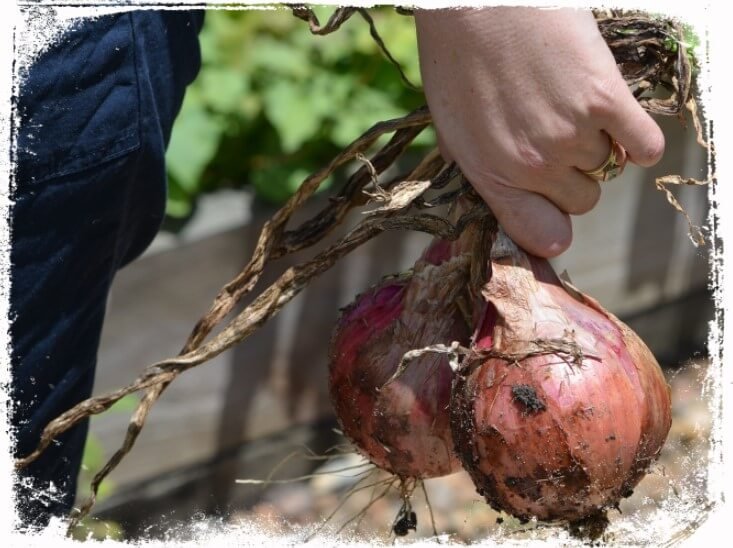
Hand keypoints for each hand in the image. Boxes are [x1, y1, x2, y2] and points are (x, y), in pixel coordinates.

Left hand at [415, 7, 664, 256]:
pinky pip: (645, 145)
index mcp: (490, 175)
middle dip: (574, 177)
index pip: (540, 234)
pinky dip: (639, 139)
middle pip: (583, 201)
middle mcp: (532, 165)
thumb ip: (478, 168)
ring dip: (598, 142)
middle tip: (559, 139)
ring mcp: (569, 134)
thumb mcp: (449, 125)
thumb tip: (500, 199)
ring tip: (572, 106)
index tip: (557, 211)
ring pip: (608, 166)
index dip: (554, 227)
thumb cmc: (455, 55)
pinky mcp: (603, 98)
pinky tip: (620, 121)